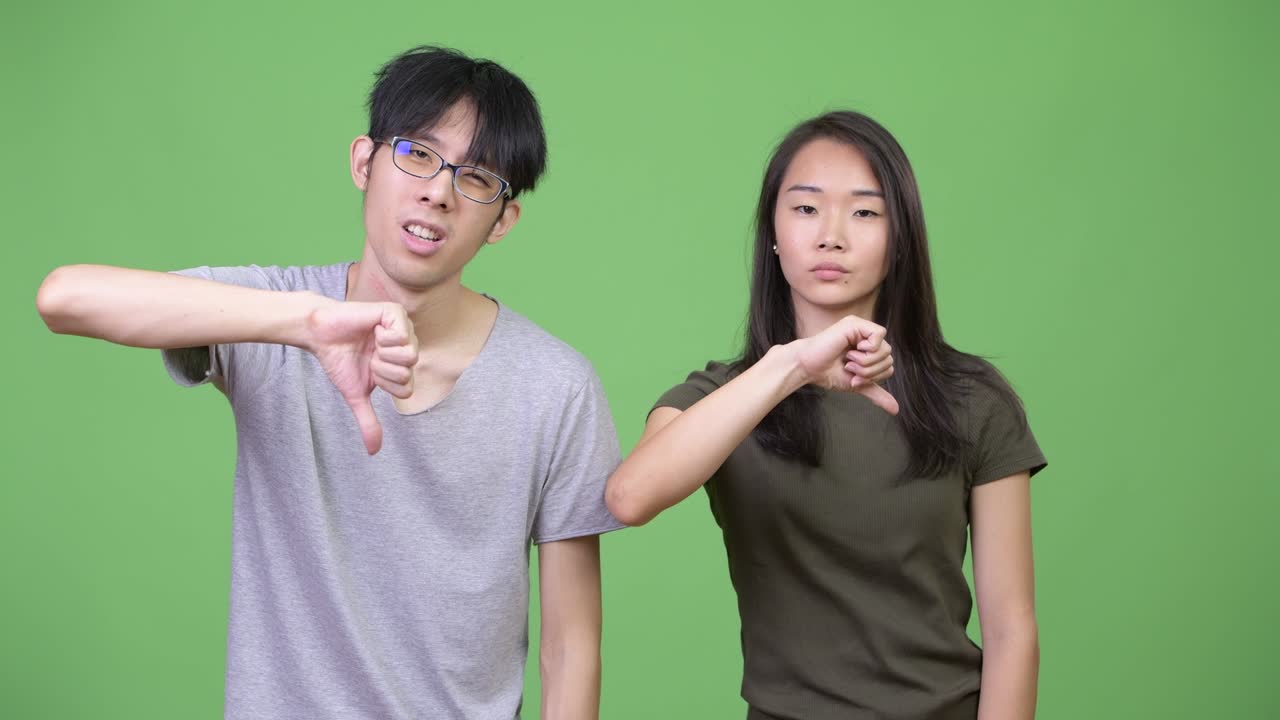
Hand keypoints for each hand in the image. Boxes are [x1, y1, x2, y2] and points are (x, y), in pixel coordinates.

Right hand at [306, 301, 417, 453]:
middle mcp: (406, 347)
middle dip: (381, 370)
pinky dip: (383, 337)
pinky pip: (402, 335)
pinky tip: (373, 330)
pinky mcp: (395, 313)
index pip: (407, 388)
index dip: (384, 384)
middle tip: (369, 356)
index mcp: (401, 366)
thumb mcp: (356, 395)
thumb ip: (368, 421)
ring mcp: (403, 330)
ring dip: (382, 355)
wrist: (321, 335)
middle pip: (408, 373)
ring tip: (371, 343)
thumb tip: (374, 452)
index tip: (369, 371)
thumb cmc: (339, 361)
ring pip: (409, 356)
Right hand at [788, 315, 897, 414]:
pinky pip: (879, 335)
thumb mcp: (858, 384)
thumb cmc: (828, 374)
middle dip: (870, 370)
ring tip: (848, 360)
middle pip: (888, 356)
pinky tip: (851, 350)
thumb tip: (895, 409)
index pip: (888, 364)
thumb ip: (876, 393)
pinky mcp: (855, 324)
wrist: (809, 368)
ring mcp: (861, 328)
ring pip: (885, 348)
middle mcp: (866, 336)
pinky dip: (868, 349)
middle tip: (850, 368)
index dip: (874, 375)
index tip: (854, 377)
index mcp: (868, 348)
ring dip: (866, 362)